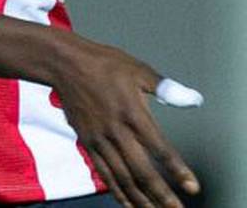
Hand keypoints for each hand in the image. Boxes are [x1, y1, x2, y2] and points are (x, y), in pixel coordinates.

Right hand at [51, 36, 199, 206]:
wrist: (63, 64)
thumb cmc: (102, 64)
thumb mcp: (137, 69)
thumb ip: (166, 88)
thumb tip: (193, 99)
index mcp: (132, 113)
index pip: (159, 148)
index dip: (177, 170)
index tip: (192, 187)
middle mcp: (116, 130)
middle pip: (141, 171)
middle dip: (161, 195)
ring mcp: (99, 139)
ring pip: (121, 177)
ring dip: (140, 199)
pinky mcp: (86, 142)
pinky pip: (103, 172)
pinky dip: (116, 190)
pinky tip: (127, 202)